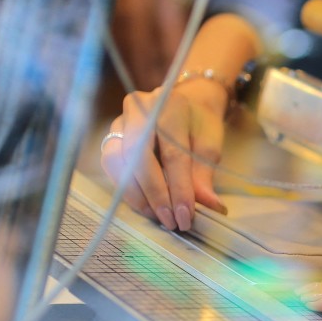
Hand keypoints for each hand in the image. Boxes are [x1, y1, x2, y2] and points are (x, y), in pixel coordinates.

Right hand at [99, 82, 227, 230]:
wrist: (186, 99)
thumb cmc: (200, 122)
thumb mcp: (210, 144)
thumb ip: (205, 174)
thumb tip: (211, 206)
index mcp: (171, 106)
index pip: (173, 155)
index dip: (179, 189)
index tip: (185, 216)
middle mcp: (140, 109)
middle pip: (139, 158)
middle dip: (155, 195)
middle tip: (170, 221)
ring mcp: (120, 120)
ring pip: (117, 161)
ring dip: (135, 194)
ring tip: (156, 215)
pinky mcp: (110, 133)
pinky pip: (111, 164)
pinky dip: (126, 187)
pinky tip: (143, 204)